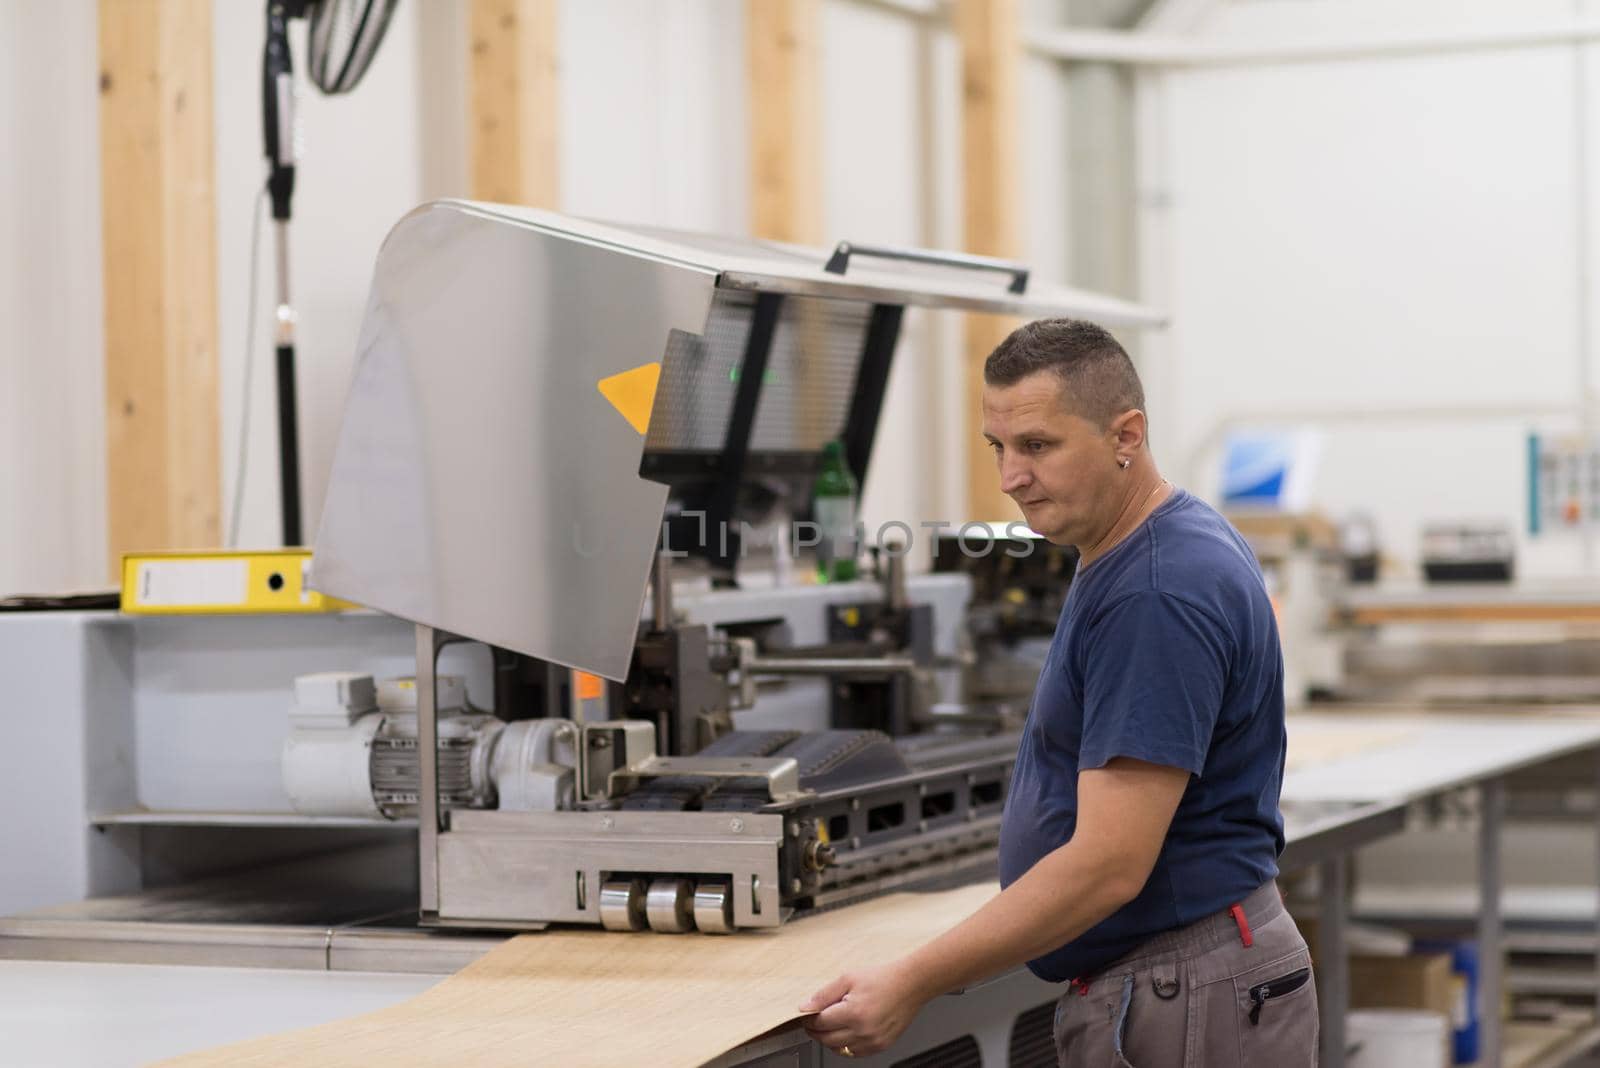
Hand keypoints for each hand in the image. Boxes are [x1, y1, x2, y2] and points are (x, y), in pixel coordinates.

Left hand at [798, 961, 930, 1056]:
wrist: (910, 984)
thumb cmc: (883, 979)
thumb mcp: (848, 978)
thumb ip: (824, 994)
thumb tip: (805, 1007)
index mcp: (854, 1013)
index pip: (821, 1023)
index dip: (809, 1020)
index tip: (806, 1015)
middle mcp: (863, 1031)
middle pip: (827, 1039)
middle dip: (816, 1031)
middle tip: (813, 1022)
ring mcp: (873, 1041)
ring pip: (839, 1049)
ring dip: (829, 1040)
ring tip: (830, 1025)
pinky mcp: (881, 1046)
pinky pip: (855, 1053)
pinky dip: (845, 1046)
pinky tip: (845, 1032)